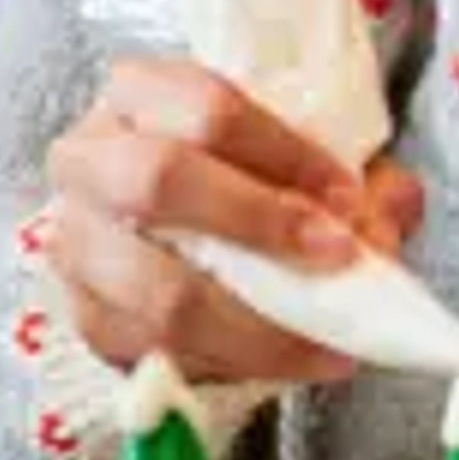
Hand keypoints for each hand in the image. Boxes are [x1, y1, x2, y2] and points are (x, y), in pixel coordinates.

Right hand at [39, 56, 423, 385]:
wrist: (185, 220)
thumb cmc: (248, 176)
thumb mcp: (308, 159)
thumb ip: (358, 184)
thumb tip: (382, 228)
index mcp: (142, 94)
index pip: (208, 109)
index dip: (285, 153)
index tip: (347, 196)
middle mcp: (90, 160)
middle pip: (159, 181)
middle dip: (259, 223)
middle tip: (337, 255)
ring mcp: (76, 242)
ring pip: (155, 290)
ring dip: (256, 324)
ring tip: (324, 340)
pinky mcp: (86, 315)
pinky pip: (154, 351)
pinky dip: (232, 365)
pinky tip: (286, 362)